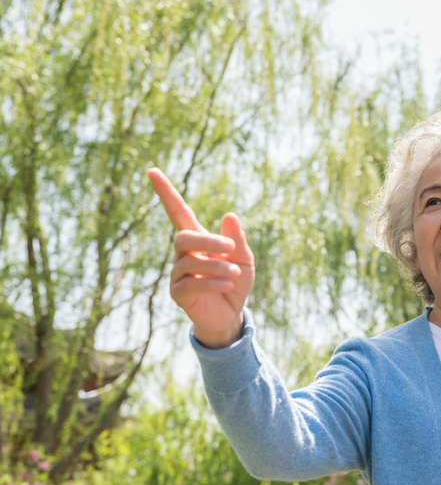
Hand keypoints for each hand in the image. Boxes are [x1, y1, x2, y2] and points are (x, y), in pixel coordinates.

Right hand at [147, 168, 253, 347]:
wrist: (232, 314)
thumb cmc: (236, 282)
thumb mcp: (244, 259)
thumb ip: (237, 240)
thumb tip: (230, 214)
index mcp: (198, 239)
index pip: (177, 211)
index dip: (166, 192)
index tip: (152, 171)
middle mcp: (183, 254)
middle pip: (184, 237)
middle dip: (208, 241)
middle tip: (230, 248)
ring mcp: (178, 273)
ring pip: (190, 261)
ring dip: (216, 265)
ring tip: (234, 273)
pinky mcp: (177, 293)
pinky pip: (191, 284)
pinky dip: (212, 283)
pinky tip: (227, 285)